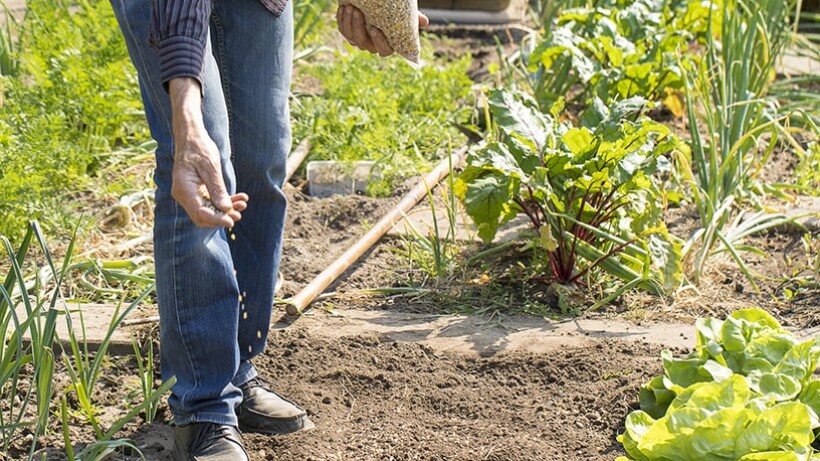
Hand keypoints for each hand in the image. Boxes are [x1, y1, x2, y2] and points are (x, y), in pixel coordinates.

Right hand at [169, 78, 247, 227]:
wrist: (191, 136)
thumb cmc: (200, 147)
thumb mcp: (211, 167)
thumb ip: (217, 188)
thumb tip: (226, 208)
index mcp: (184, 188)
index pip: (200, 212)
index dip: (216, 219)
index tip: (232, 220)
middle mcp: (183, 195)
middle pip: (202, 216)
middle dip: (221, 217)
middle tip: (240, 213)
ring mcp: (188, 194)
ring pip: (207, 211)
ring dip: (225, 210)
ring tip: (243, 204)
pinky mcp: (195, 192)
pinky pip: (209, 202)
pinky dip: (222, 202)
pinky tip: (239, 198)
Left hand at [336, 5, 428, 56]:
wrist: (375, 7)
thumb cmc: (393, 12)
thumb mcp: (403, 14)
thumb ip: (413, 18)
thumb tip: (424, 21)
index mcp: (387, 44)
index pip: (384, 51)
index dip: (379, 42)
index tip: (375, 29)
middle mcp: (372, 46)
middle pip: (363, 43)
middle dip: (358, 28)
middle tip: (357, 12)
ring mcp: (359, 40)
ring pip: (351, 37)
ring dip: (349, 22)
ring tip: (350, 7)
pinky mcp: (348, 33)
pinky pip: (343, 30)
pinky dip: (341, 19)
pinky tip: (343, 8)